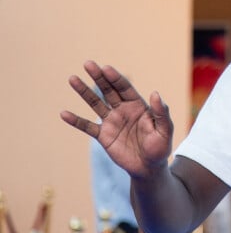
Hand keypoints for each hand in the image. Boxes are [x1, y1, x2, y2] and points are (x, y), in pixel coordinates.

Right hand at [60, 61, 173, 178]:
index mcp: (138, 105)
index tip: (106, 68)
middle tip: (88, 63)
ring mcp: (112, 122)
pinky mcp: (103, 136)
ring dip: (84, 91)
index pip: (125, 88)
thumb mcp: (165, 130)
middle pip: (109, 90)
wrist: (149, 168)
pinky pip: (87, 126)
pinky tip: (64, 113)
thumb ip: (161, 112)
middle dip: (99, 77)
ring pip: (96, 103)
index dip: (116, 78)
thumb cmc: (160, 147)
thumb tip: (155, 93)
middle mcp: (123, 110)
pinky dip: (76, 121)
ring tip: (72, 78)